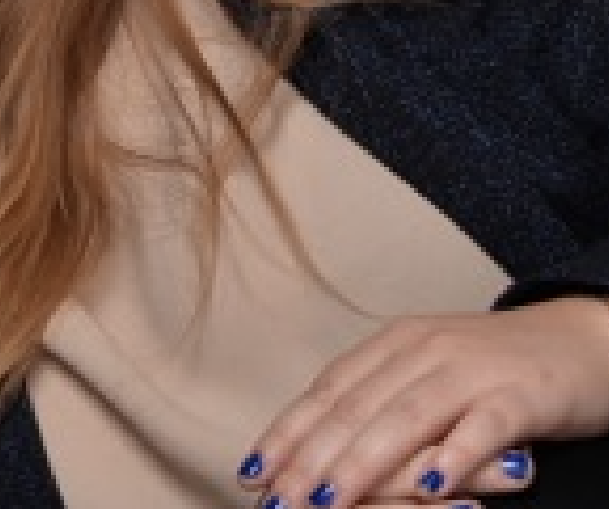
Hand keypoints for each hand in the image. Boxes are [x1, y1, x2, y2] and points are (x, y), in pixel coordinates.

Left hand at [236, 297, 608, 507]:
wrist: (580, 338)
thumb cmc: (494, 369)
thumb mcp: (427, 376)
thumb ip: (381, 404)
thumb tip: (318, 450)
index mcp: (394, 344)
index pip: (329, 391)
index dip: (290, 432)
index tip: (254, 471)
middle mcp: (424, 350)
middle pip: (358, 407)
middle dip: (311, 457)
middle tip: (280, 499)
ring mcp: (471, 370)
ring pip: (407, 417)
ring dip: (365, 461)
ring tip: (331, 498)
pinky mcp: (520, 394)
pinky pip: (482, 425)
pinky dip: (455, 454)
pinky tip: (433, 484)